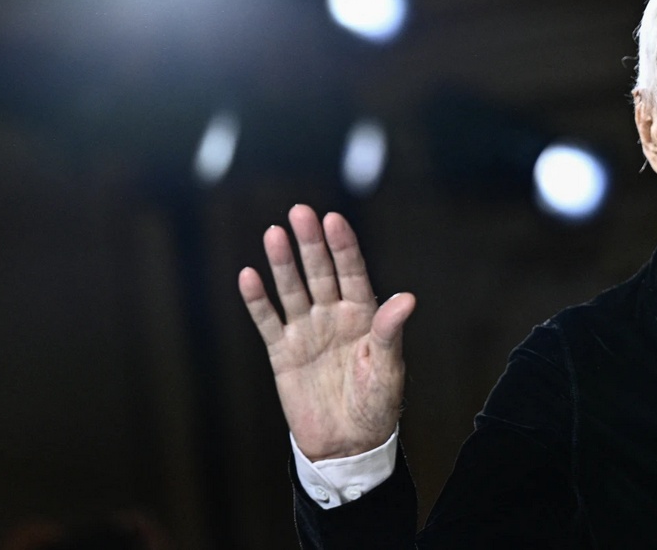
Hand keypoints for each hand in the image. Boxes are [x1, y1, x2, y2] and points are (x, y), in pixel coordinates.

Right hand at [238, 204, 414, 459]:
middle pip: (320, 272)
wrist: (347, 445)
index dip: (343, 247)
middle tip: (300, 212)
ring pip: (292, 290)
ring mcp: (308, 333)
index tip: (333, 219)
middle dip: (310, 243)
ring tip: (274, 234)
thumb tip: (407, 298)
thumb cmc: (376, 406)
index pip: (352, 273)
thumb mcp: (388, 370)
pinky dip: (258, 301)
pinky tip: (249, 276)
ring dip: (283, 263)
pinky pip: (268, 322)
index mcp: (364, 316)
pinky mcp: (284, 354)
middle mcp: (334, 317)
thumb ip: (390, 332)